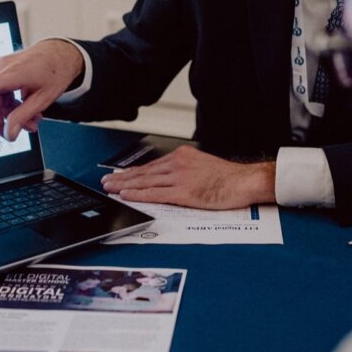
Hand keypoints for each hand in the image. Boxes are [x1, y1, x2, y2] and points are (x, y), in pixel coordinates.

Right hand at [0, 39, 83, 140]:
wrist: (60, 53)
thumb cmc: (55, 73)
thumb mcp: (44, 99)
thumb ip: (23, 116)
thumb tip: (8, 135)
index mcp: (10, 75)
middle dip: (4, 121)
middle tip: (29, 128)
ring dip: (10, 114)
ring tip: (33, 120)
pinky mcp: (0, 70)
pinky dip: (10, 104)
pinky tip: (26, 108)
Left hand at [101, 146, 275, 209]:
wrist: (244, 181)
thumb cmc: (228, 178)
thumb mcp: (203, 166)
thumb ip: (185, 170)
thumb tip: (170, 180)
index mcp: (183, 156)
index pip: (152, 165)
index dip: (133, 172)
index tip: (119, 175)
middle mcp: (178, 163)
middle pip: (144, 172)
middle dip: (123, 177)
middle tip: (107, 182)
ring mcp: (180, 177)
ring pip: (146, 182)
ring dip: (125, 186)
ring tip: (111, 188)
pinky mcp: (184, 192)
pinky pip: (156, 193)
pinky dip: (139, 194)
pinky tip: (127, 195)